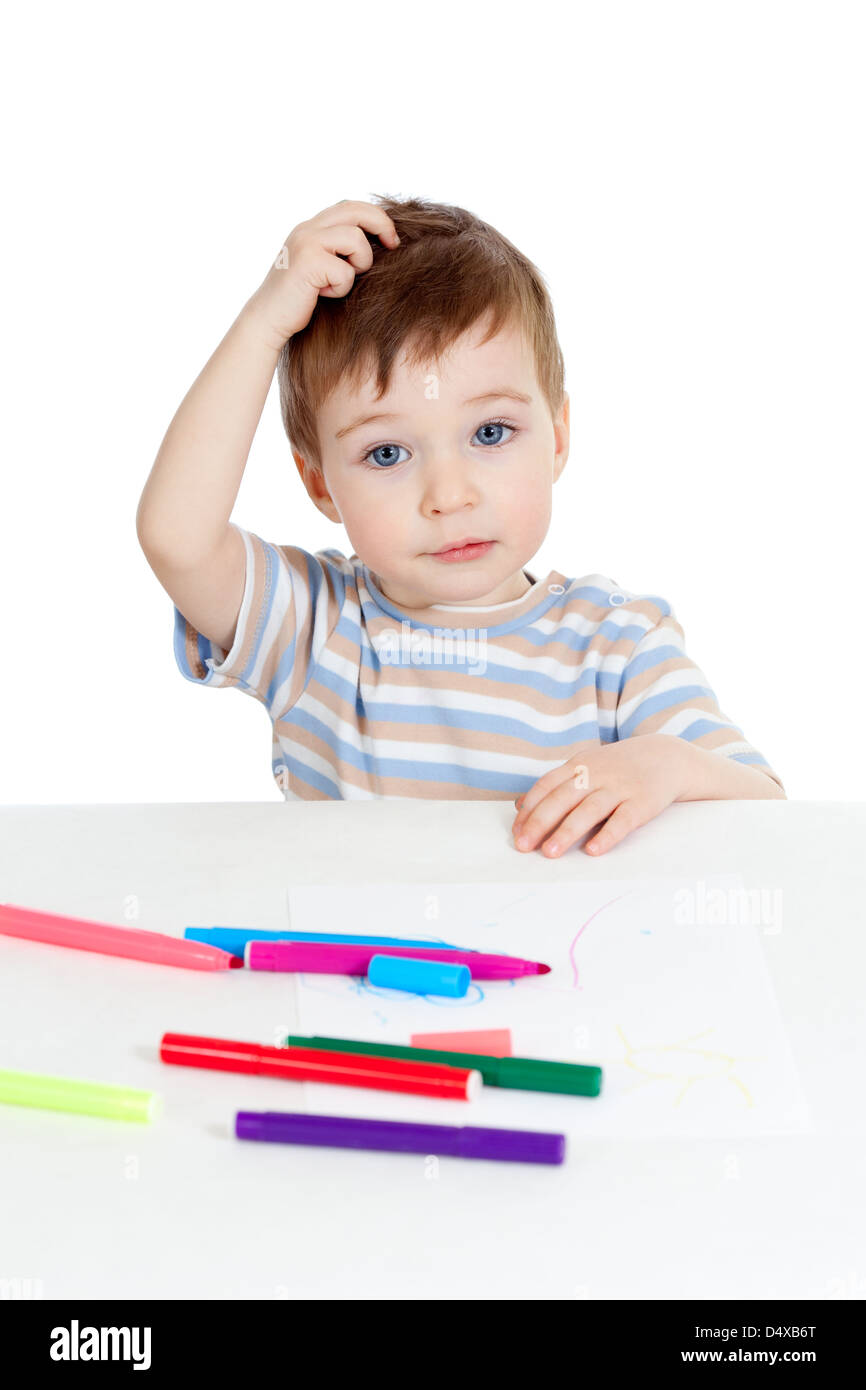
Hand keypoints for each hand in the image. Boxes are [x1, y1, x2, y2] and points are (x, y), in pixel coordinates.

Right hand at [247, 199, 400, 348]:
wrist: (268, 320)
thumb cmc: (299, 300)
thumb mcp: (320, 267)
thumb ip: (338, 250)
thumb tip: (379, 243)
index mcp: (311, 228)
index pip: (349, 206)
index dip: (375, 216)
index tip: (391, 238)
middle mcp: (307, 229)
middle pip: (355, 210)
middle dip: (381, 224)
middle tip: (393, 244)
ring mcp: (306, 242)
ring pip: (355, 238)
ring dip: (359, 263)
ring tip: (340, 282)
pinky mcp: (308, 262)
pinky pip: (345, 271)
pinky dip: (341, 287)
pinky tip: (323, 295)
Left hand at [511, 735, 695, 857]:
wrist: (666, 757)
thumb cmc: (618, 767)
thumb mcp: (585, 767)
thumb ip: (554, 785)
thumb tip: (519, 805)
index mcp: (579, 765)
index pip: (547, 785)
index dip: (530, 809)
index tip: (517, 832)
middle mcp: (596, 775)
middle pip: (562, 798)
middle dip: (540, 822)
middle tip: (523, 846)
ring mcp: (620, 787)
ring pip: (589, 810)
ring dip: (567, 832)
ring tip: (550, 853)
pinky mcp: (642, 802)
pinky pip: (622, 820)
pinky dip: (607, 835)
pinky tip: (593, 851)